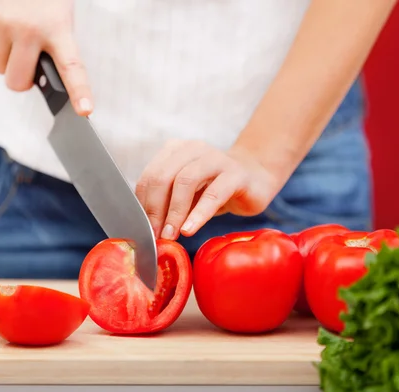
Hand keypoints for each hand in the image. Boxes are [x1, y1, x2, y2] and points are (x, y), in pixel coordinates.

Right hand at [0, 0, 92, 114]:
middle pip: (17, 81)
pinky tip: (1, 26)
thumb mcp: (60, 18)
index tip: (84, 110)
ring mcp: (4, 22)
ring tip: (15, 38)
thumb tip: (42, 80)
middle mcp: (31, 29)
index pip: (72, 67)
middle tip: (27, 68)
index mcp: (59, 29)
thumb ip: (54, 47)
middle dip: (21, 81)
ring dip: (6, 61)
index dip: (79, 91)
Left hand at [135, 140, 280, 239]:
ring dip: (174, 212)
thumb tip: (147, 230)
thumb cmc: (215, 189)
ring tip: (171, 235)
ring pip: (185, 181)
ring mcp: (216, 158)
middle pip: (163, 177)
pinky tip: (190, 229)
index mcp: (175, 151)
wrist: (256, 178)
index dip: (143, 205)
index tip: (142, 230)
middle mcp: (193, 149)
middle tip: (155, 235)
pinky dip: (198, 214)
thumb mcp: (187, 196)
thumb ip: (168, 204)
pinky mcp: (236, 174)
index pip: (149, 177)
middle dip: (155, 210)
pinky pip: (213, 194)